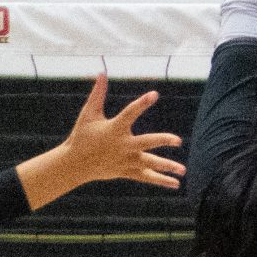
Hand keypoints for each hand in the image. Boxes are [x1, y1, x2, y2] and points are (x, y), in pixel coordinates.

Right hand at [55, 74, 185, 190]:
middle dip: (162, 141)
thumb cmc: (82, 135)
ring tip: (183, 170)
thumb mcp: (88, 113)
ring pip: (149, 164)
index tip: (155, 94)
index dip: (142, 103)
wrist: (74, 163)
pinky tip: (176, 184)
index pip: (130, 113)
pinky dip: (161, 181)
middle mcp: (122, 145)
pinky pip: (146, 177)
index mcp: (114, 129)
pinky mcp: (127, 171)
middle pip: (146, 143)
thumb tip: (102, 72)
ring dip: (167, 167)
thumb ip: (98, 94)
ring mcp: (126, 160)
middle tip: (178, 140)